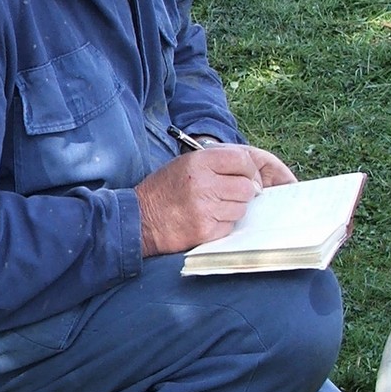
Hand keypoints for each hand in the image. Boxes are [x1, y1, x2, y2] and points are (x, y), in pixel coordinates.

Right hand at [134, 144, 295, 256]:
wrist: (140, 220)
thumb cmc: (164, 190)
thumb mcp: (185, 164)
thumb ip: (216, 162)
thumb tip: (250, 172)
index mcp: (199, 162)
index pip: (242, 160)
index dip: (249, 170)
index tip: (248, 177)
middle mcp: (203, 184)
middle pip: (247, 187)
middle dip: (243, 192)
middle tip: (230, 195)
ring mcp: (205, 209)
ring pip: (241, 208)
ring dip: (232, 209)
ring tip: (213, 208)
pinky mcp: (205, 231)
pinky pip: (230, 226)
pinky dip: (222, 225)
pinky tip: (206, 220)